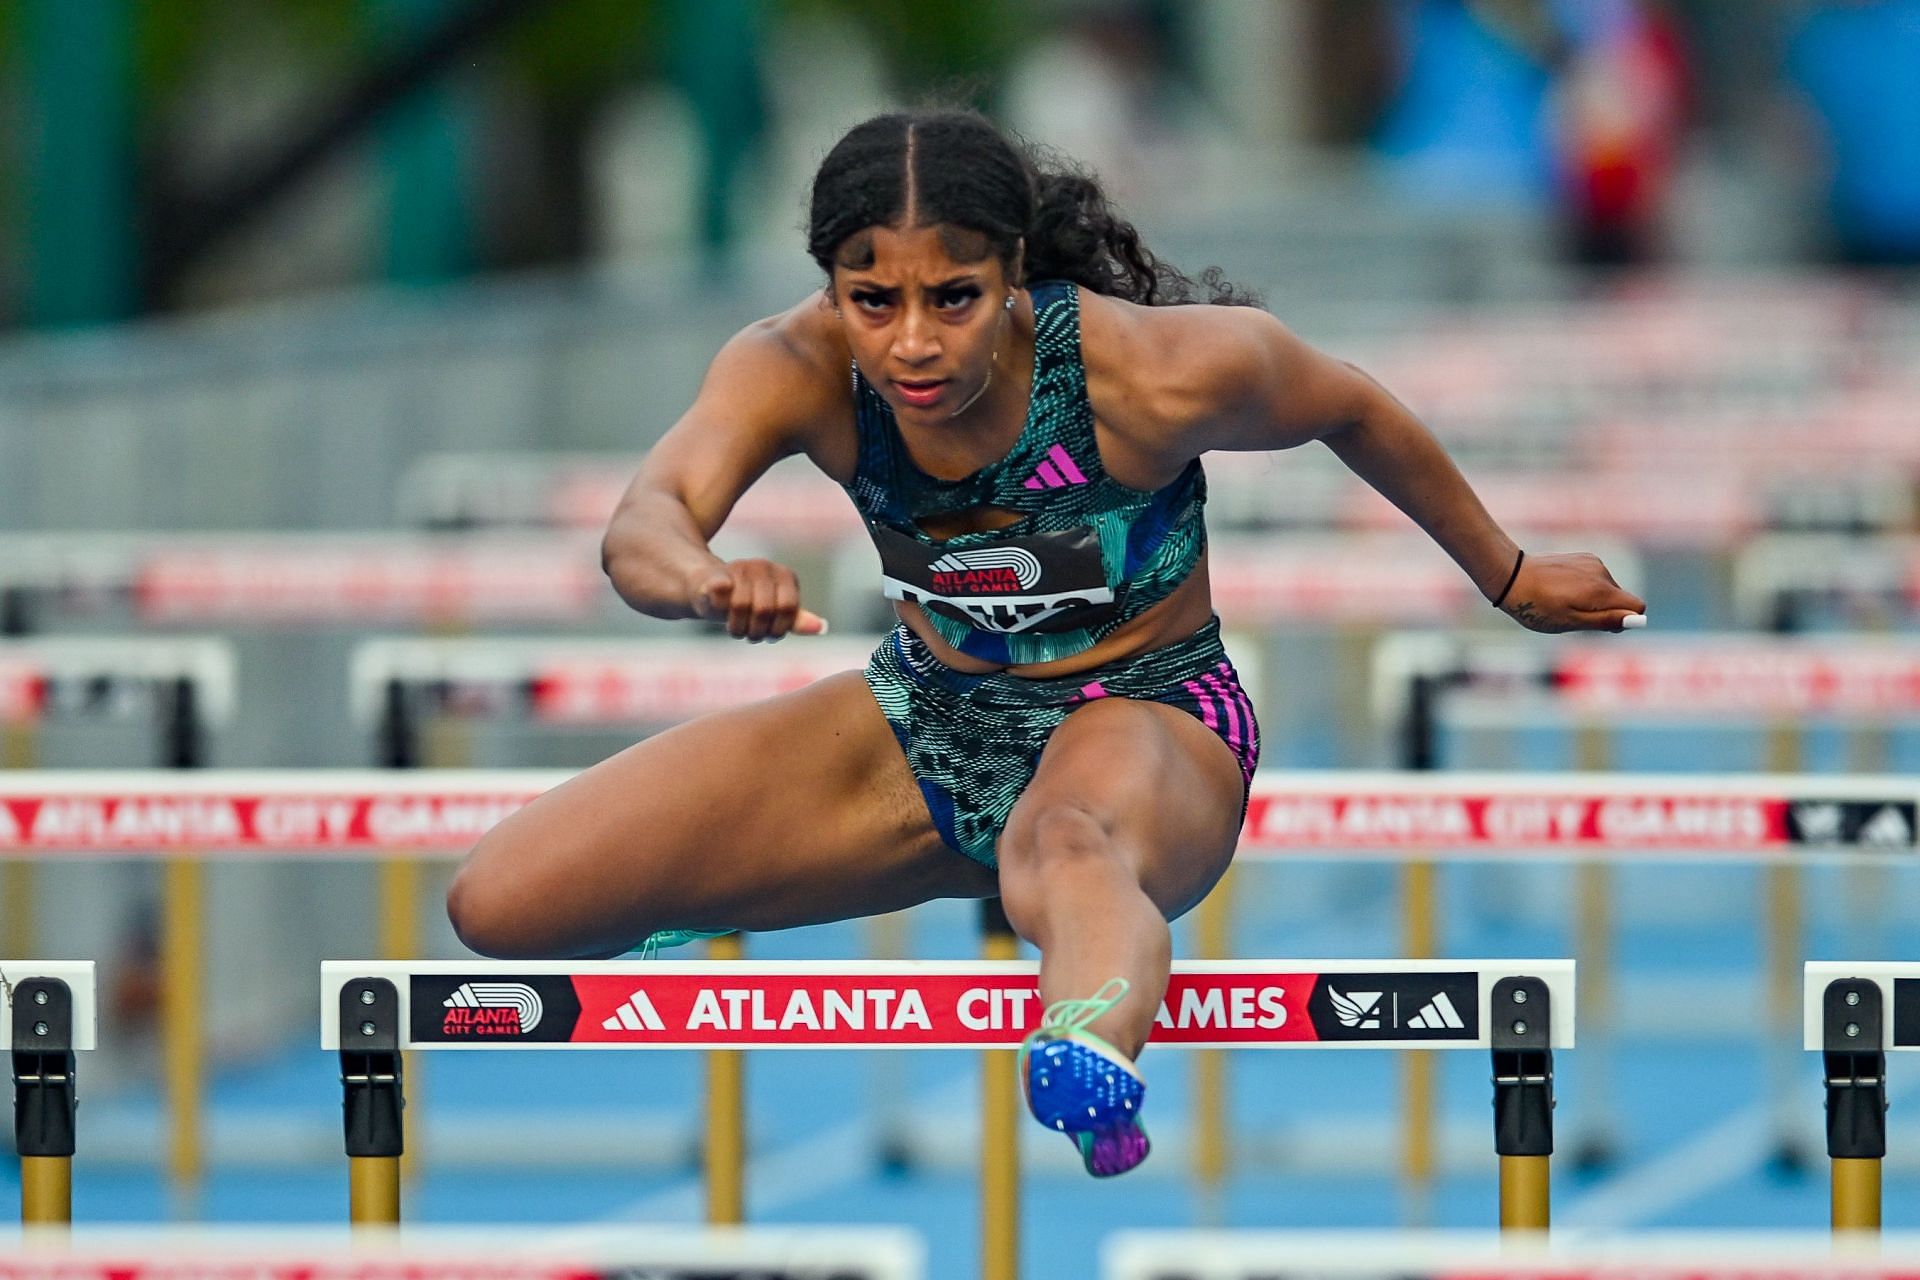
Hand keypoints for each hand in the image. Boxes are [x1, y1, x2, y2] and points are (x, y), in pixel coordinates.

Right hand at [690, 559, 828, 641]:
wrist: (708, 589)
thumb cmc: (748, 603)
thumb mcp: (776, 612)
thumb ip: (795, 620)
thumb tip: (821, 627)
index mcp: (785, 575)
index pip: (789, 608)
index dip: (778, 628)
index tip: (770, 634)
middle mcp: (764, 566)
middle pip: (764, 609)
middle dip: (758, 631)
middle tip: (751, 635)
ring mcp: (739, 568)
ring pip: (740, 605)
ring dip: (738, 628)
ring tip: (737, 629)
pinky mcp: (715, 575)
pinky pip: (720, 588)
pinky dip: (720, 602)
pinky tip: (718, 609)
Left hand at [1498, 551, 1646, 633]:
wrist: (1511, 576)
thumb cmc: (1538, 606)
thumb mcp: (1570, 621)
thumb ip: (1604, 620)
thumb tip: (1635, 620)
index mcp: (1601, 590)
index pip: (1637, 606)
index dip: (1626, 620)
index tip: (1604, 626)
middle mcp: (1602, 572)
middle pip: (1621, 598)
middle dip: (1607, 611)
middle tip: (1574, 617)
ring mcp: (1592, 562)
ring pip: (1607, 588)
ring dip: (1594, 599)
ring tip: (1563, 602)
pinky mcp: (1583, 557)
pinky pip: (1595, 577)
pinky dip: (1586, 587)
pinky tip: (1561, 589)